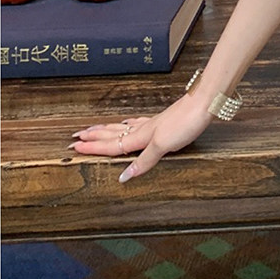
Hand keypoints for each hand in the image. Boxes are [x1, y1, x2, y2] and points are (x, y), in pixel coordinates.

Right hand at [70, 93, 211, 182]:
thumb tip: (124, 176)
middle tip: (75, 137)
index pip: (111, 145)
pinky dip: (128, 125)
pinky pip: (139, 123)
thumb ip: (144, 160)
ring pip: (123, 127)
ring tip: (94, 129)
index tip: (74, 148)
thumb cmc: (186, 122)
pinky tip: (130, 123)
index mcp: (141, 136)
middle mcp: (144, 129)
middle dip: (93, 137)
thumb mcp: (163, 145)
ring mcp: (154, 124)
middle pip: (113, 134)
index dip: (93, 148)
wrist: (205, 102)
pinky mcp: (164, 121)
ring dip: (107, 130)